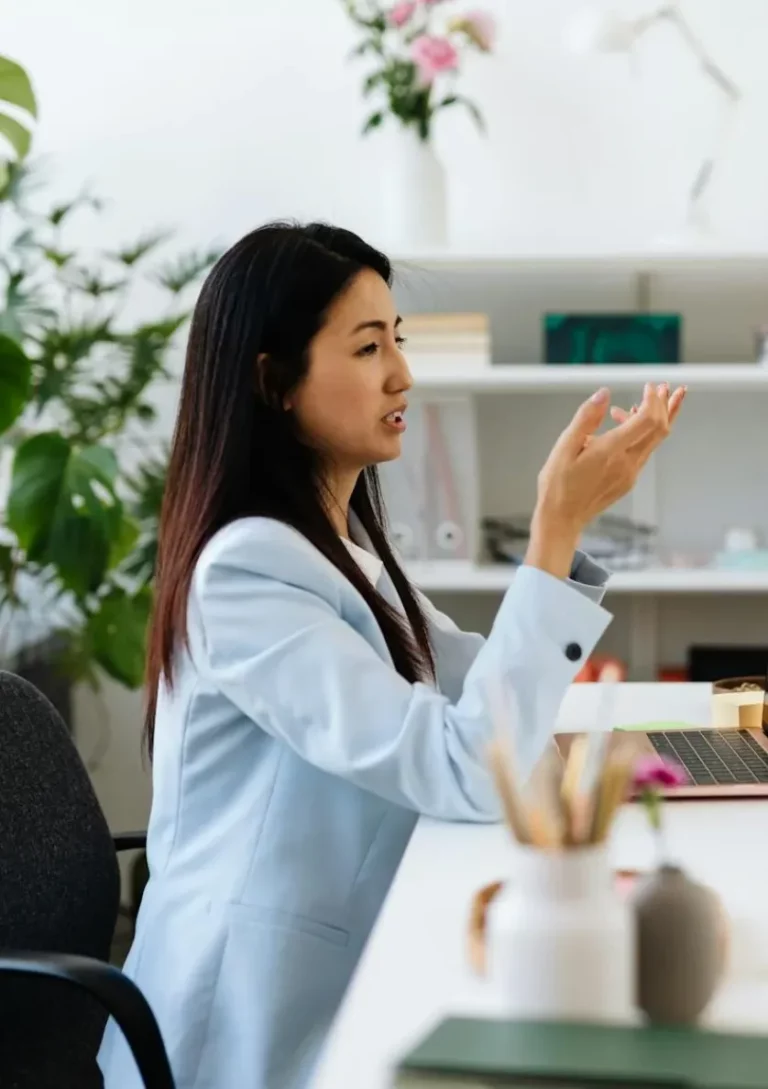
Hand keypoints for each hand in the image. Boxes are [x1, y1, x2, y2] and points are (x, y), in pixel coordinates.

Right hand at [528, 382, 683, 575]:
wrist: (561, 518)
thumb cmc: (558, 484)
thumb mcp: (564, 446)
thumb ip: (586, 418)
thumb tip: (604, 393)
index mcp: (610, 452)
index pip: (647, 420)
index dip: (653, 399)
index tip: (649, 386)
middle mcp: (627, 463)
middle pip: (661, 429)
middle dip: (667, 405)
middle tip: (667, 387)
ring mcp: (631, 473)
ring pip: (655, 440)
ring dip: (658, 418)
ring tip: (652, 399)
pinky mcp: (629, 480)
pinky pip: (643, 451)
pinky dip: (642, 433)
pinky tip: (627, 423)